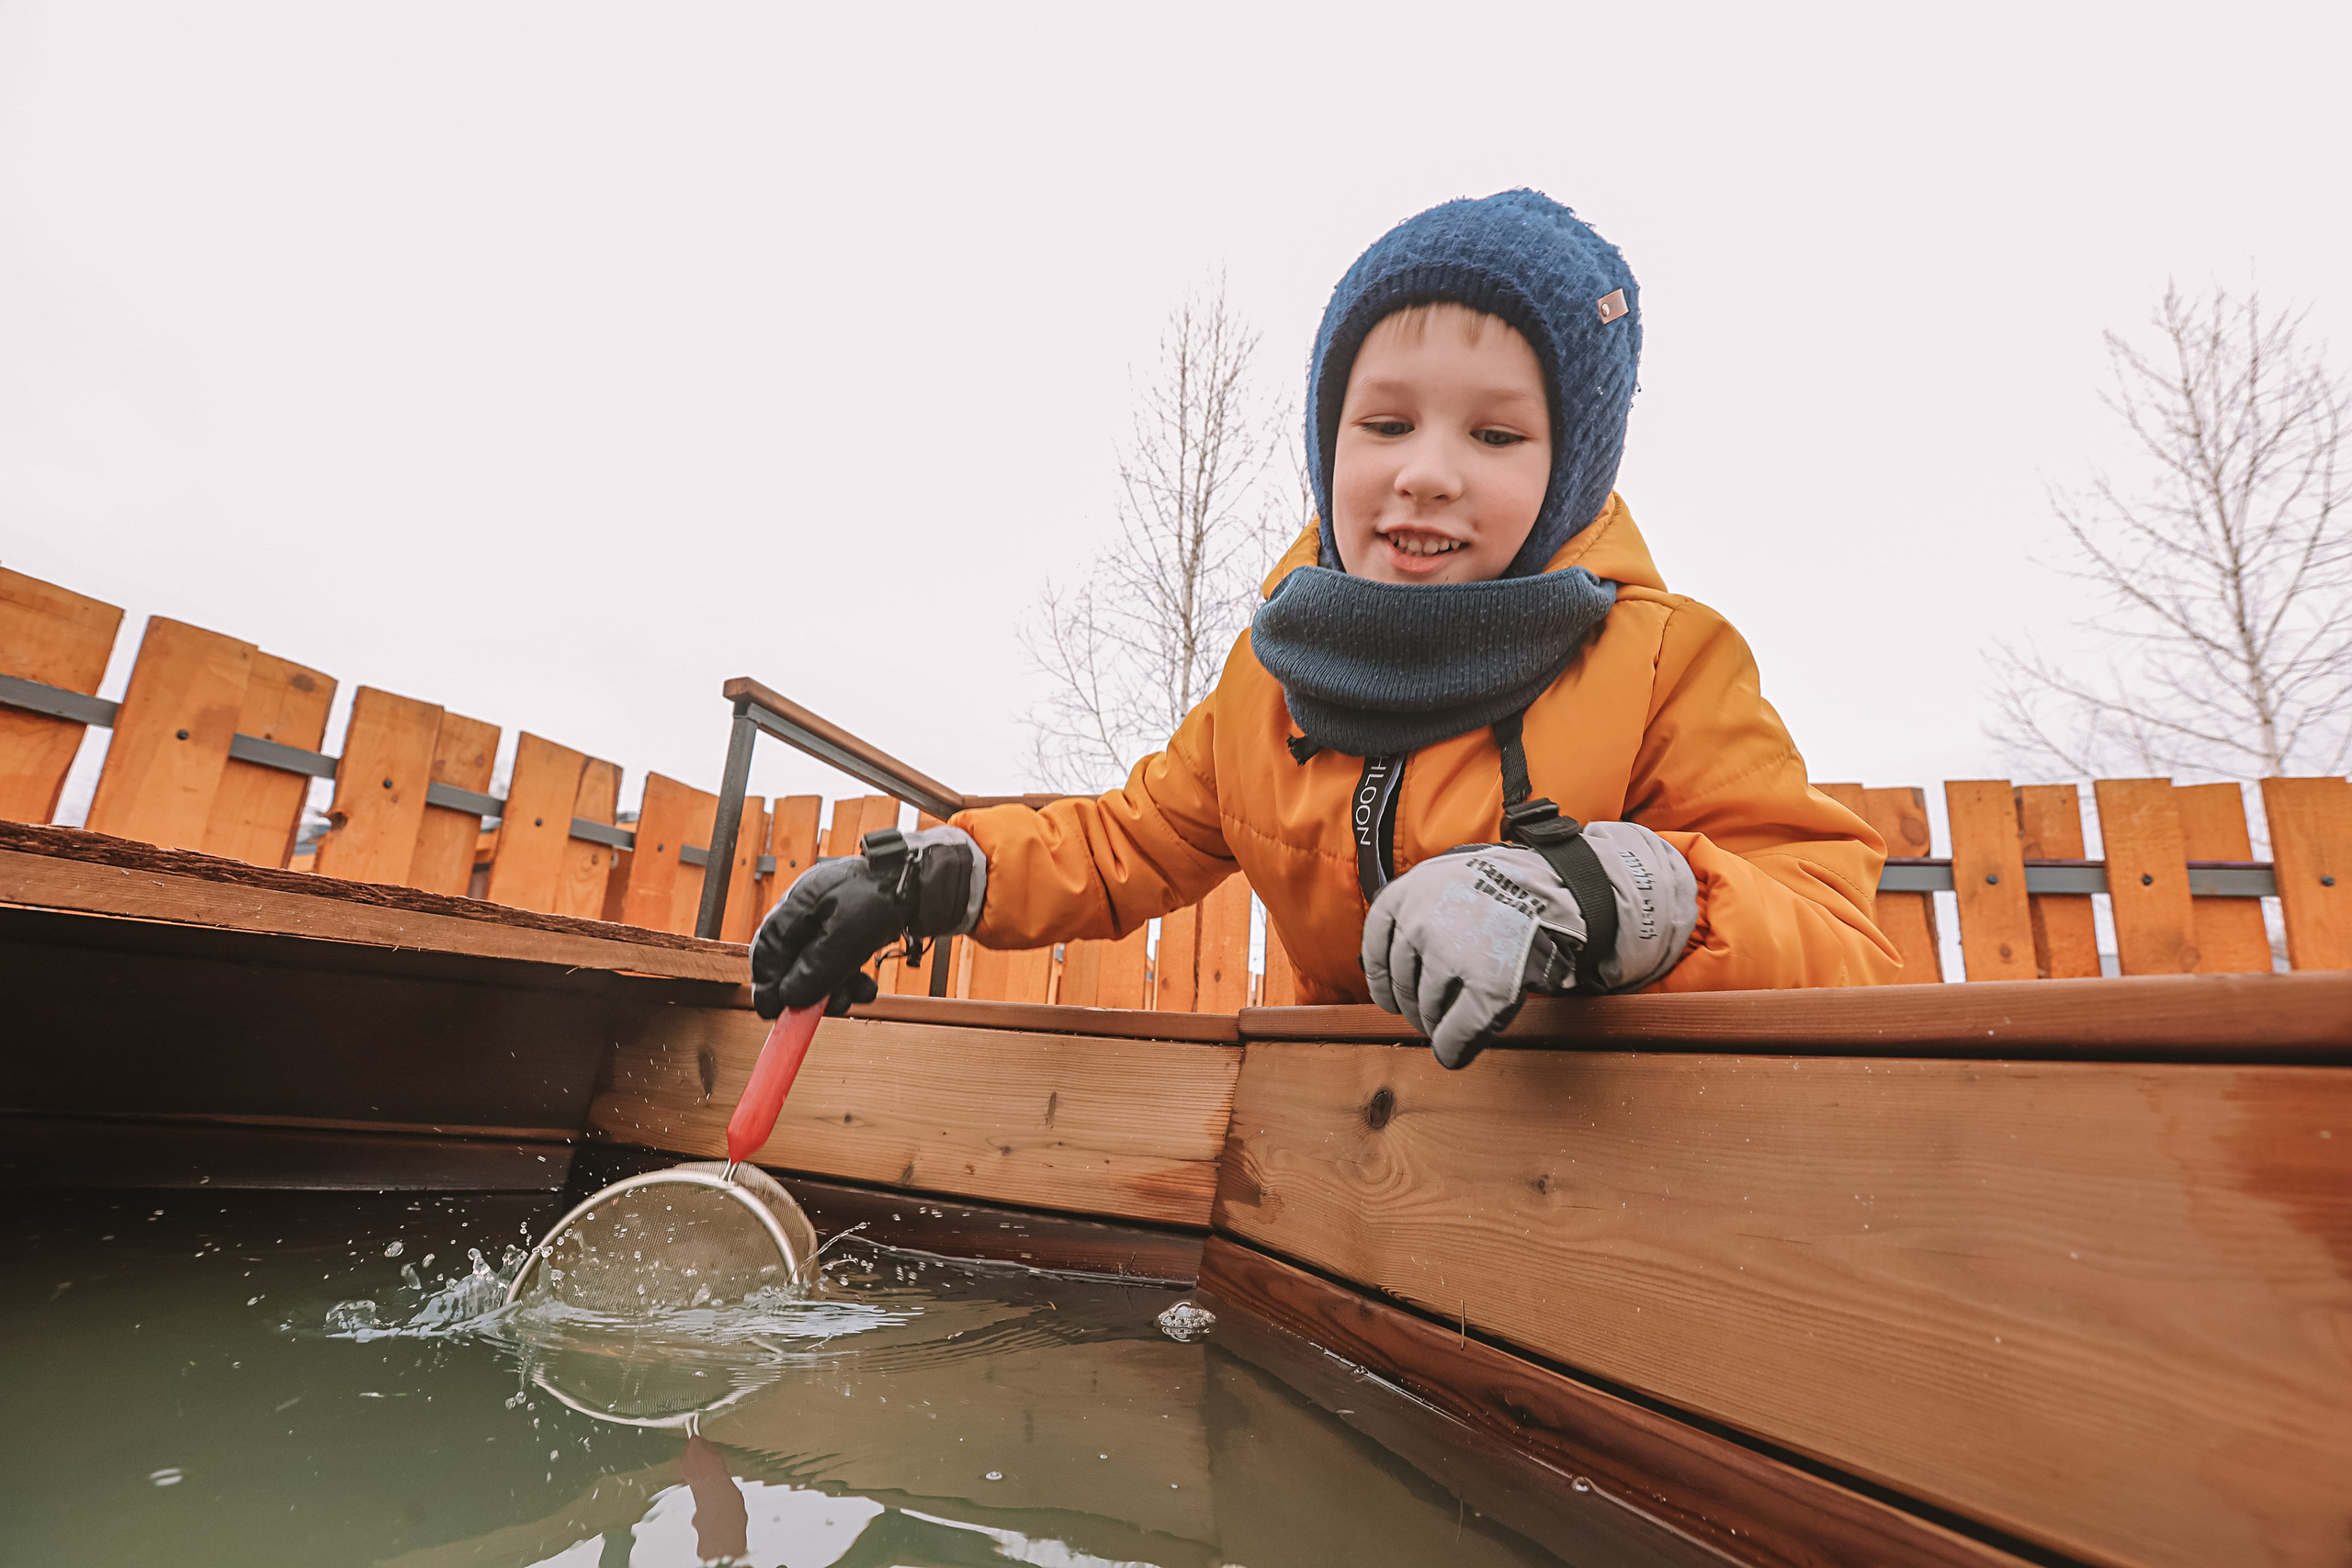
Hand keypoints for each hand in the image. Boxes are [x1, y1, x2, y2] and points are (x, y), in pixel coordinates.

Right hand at [750, 825, 984, 1018]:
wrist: (916, 881)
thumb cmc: (881, 894)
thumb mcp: (850, 932)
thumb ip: (819, 965)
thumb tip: (790, 997)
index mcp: (795, 907)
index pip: (766, 952)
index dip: (766, 986)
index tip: (773, 1014)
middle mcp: (803, 916)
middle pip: (789, 964)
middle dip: (809, 992)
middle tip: (830, 1007)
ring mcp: (821, 925)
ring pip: (814, 970)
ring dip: (833, 990)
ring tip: (857, 995)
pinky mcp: (840, 935)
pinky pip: (835, 966)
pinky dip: (847, 981)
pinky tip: (865, 986)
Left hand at [1361, 822, 1694, 1068]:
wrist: (1559, 889)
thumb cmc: (1504, 889)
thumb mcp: (1446, 878)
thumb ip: (1414, 913)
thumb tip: (1389, 974)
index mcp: (1406, 893)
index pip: (1376, 950)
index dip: (1383, 982)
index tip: (1390, 999)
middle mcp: (1421, 922)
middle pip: (1403, 985)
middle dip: (1417, 1007)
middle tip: (1432, 1015)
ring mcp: (1452, 953)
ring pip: (1428, 1010)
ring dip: (1437, 1026)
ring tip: (1453, 1024)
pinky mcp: (1487, 984)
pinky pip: (1457, 1032)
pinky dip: (1454, 1048)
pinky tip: (1455, 1053)